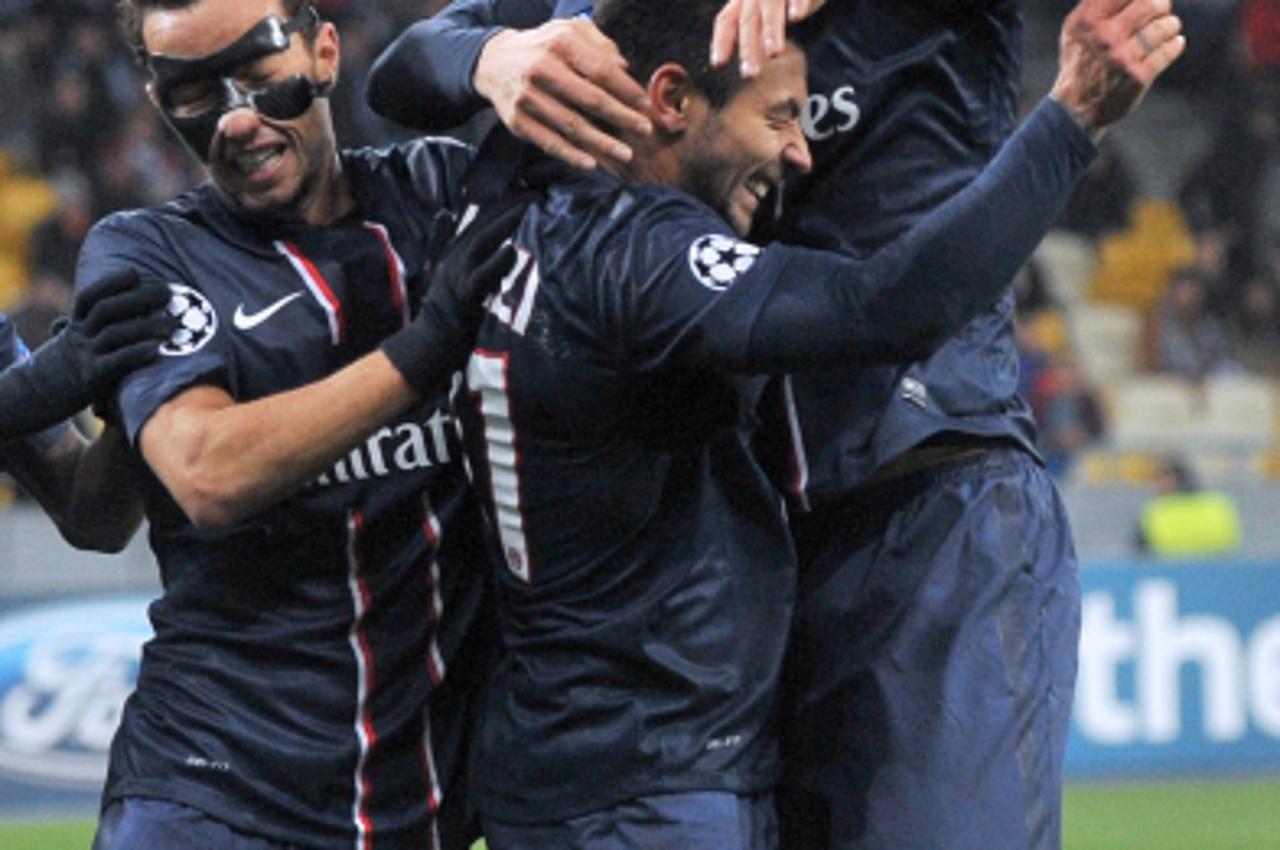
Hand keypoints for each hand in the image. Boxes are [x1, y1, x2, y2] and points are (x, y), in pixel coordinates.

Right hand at [64, 268, 175, 395]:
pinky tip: (157, 349)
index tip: (135, 273)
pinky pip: (115, 362)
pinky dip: (136, 353)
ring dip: (145, 326)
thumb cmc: (68, 367)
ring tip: (172, 324)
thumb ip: (90, 325)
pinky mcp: (91, 378)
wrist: (37, 397)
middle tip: (167, 291)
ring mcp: (84, 356)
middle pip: (105, 310)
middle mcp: (79, 336)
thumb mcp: (74, 341)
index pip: (88, 297)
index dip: (110, 283)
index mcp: (75, 326)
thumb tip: (112, 306)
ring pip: (113, 334)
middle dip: (137, 298)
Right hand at [381, 200, 526, 396]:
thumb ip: (441, 242)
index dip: (501, 203)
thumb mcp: (439, 272)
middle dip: (508, 206)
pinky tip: (512, 250)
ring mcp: (458, 275)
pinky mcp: (465, 296)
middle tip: (534, 191)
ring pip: (481, 243)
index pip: (479, 221)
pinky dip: (496, 262)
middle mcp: (454, 258)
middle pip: (482, 225)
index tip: (524, 188)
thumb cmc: (440, 310)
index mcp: (453, 252)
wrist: (428, 344)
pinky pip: (482, 276)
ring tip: (526, 209)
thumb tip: (445, 212)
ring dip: (504, 225)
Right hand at [474, 19, 651, 170]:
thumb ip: (599, 45)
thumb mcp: (569, 31)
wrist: (494, 63)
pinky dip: (571, 155)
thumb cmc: (543, 48)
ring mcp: (528, 98)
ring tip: (626, 153)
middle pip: (590, 99)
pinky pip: (549, 142)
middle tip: (645, 130)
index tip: (645, 105)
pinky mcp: (517, 121)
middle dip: (622, 117)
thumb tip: (624, 68)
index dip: (627, 90)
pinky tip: (592, 163)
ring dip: (602, 143)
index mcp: (560, 44)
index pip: (601, 70)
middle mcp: (542, 69)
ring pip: (572, 125)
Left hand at [710, 0, 827, 76]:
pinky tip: (796, 17)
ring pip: (770, 8)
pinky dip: (798, 2)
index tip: (718, 64)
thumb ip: (753, 28)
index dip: (721, 41)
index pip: (726, 20)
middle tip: (750, 74)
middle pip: (748, 20)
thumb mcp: (762, 6)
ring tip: (774, 53)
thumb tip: (737, 56)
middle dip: (748, 48)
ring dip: (771, 30)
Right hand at [1050, 0, 1184, 135]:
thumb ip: (1096, 3)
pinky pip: (1170, 49)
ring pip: (1166, 25)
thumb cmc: (1081, 60)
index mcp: (1088, 21)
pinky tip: (1173, 43)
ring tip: (1168, 28)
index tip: (1147, 1)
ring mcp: (1121, 58)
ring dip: (1171, 25)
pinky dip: (1175, 44)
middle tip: (1162, 9)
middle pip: (1151, 3)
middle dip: (1162, 4)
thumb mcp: (1076, 28)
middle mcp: (1104, 37)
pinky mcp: (1138, 76)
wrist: (1075, 108)